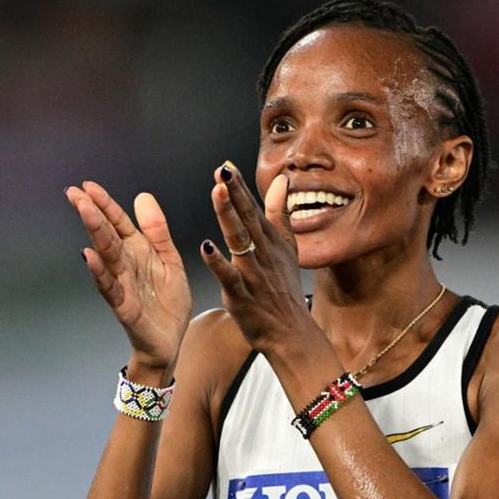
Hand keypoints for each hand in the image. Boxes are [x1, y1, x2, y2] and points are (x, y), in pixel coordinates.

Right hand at [66, 182, 192, 371]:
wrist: (171, 340)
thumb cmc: (167, 303)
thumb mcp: (169, 259)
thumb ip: (157, 230)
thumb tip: (142, 196)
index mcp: (137, 251)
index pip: (118, 223)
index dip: (105, 204)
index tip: (88, 186)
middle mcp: (126, 265)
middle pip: (107, 235)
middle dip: (92, 212)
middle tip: (74, 193)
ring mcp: (122, 285)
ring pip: (106, 255)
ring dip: (94, 232)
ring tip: (83, 211)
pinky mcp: (125, 307)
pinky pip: (110, 288)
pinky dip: (99, 272)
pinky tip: (89, 256)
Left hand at [200, 163, 310, 351]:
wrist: (292, 333)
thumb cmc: (285, 290)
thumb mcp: (288, 248)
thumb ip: (281, 214)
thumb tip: (282, 181)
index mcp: (270, 241)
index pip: (253, 208)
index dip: (240, 187)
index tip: (226, 165)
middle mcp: (262, 253)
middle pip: (247, 218)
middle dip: (235, 193)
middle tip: (223, 171)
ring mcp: (253, 274)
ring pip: (239, 240)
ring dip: (228, 216)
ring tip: (218, 193)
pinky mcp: (243, 295)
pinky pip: (229, 276)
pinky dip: (218, 262)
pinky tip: (206, 247)